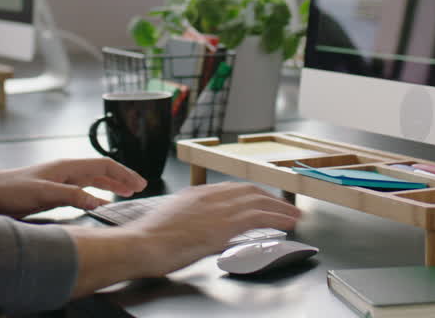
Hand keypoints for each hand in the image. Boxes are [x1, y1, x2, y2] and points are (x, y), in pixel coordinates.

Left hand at [0, 158, 146, 218]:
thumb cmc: (12, 191)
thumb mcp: (43, 193)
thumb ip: (72, 196)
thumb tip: (99, 202)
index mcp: (67, 167)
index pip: (104, 165)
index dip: (124, 173)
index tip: (140, 184)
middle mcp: (66, 170)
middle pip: (102, 171)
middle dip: (122, 178)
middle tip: (140, 189)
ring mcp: (60, 179)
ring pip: (94, 179)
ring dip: (112, 184)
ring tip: (127, 193)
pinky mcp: (54, 190)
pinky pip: (83, 189)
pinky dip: (97, 193)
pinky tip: (101, 200)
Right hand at [124, 182, 301, 275]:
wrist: (141, 244)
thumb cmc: (149, 240)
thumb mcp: (172, 222)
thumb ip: (192, 221)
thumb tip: (205, 230)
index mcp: (196, 194)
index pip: (232, 189)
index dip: (252, 195)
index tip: (262, 201)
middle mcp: (210, 196)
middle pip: (249, 191)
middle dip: (270, 198)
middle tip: (284, 207)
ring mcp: (218, 209)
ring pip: (258, 201)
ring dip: (280, 208)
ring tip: (293, 215)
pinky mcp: (224, 225)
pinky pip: (258, 217)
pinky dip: (276, 219)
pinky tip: (286, 224)